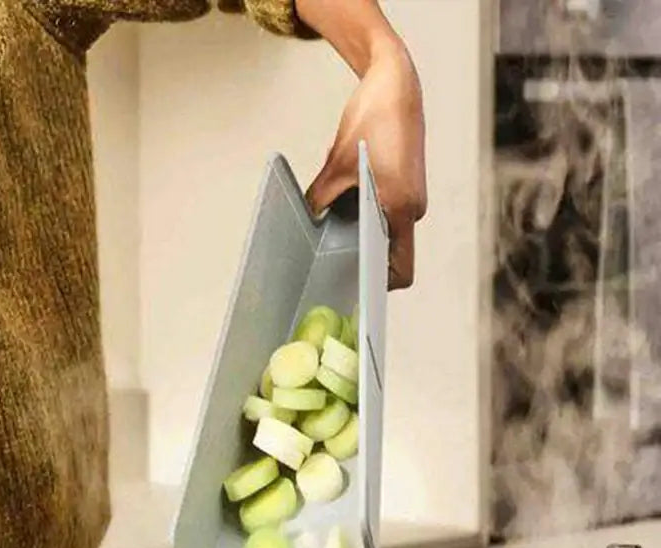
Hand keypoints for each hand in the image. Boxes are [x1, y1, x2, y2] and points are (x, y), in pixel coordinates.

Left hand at [305, 37, 426, 288]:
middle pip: (392, 257)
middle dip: (365, 263)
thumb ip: (321, 200)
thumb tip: (305, 229)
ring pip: (387, 236)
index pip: (400, 270)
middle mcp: (413, 208)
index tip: (354, 292)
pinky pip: (387, 217)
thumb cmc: (372, 120)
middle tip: (333, 270)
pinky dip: (368, 220)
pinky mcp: (406, 188)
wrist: (396, 84)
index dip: (379, 287)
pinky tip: (345, 213)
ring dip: (364, 239)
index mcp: (402, 208)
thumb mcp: (337, 165)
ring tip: (336, 239)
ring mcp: (413, 199)